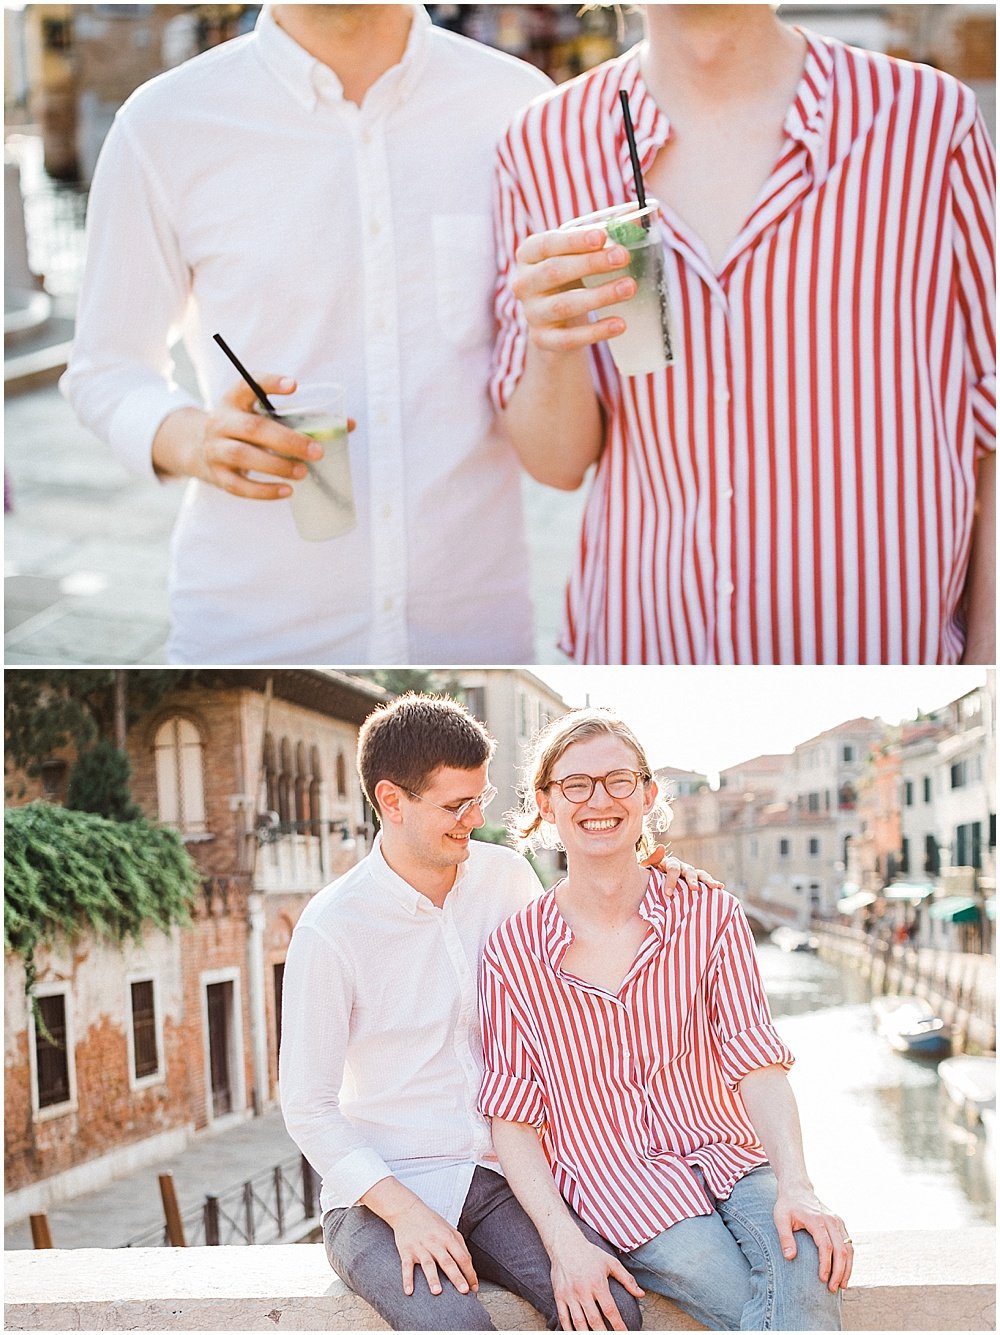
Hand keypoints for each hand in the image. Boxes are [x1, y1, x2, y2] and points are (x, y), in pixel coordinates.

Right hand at [153, 373, 352, 498]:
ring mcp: (215, 449)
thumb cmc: (245, 429)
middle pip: (253, 428)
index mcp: (234, 400)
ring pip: (243, 457)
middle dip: (287, 440)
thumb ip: (299, 417)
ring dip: (276, 466)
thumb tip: (349, 425)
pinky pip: (239, 486)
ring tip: (303, 472)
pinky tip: (287, 491)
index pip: (248, 385)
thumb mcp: (261, 414)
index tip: (295, 385)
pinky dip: (264, 491)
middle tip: (317, 451)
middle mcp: (220, 422)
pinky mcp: (217, 475)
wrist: (200, 449)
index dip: (270, 383)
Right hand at [387, 1195, 478, 1298]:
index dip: (470, 1273)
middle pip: (448, 1262)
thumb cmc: (431, 1222)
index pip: (462, 1257)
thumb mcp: (449, 1229)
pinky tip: (409, 1291)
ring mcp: (420, 1247)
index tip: (474, 1287)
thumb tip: (469, 1266)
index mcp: (448, 1237)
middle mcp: (435, 1242)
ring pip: (428, 1264)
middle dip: (457, 1277)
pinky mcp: (406, 1250)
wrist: (407, 1210)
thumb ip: (459, 1245)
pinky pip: (407, 1266)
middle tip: (464, 1290)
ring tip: (437, 1292)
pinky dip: (407, 1279)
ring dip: (433, 1278)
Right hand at [513, 227, 635, 353]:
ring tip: (629, 288)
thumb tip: (643, 216)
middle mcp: (524, 284)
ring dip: (599, 296)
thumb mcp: (578, 256)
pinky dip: (596, 332)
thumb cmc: (571, 279)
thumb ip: (602, 238)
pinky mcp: (543, 340)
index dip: (574, 241)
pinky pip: (570, 338)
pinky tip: (619, 324)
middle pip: (554, 271)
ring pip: (564, 305)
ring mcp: (532, 314)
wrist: (555, 324)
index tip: (602, 237)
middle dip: (590, 264)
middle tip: (623, 257)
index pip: (547, 244)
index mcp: (529, 255)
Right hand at [549, 1232, 644, 1330]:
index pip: (610, 1310)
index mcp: (597, 1283)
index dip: (618, 1325)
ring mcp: (569, 1294)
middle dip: (603, 1334)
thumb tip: (641, 1294)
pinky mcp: (559, 1296)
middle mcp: (583, 1290)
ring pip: (578, 1322)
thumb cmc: (590, 1253)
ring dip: (587, 1334)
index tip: (624, 1334)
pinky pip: (563, 1317)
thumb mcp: (611, 1262)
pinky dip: (569, 1330)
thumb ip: (627, 1279)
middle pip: (594, 1320)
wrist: (564, 1243)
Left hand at [642, 846, 724, 892]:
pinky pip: (705, 881)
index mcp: (669, 863)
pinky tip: (720, 887)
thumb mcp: (647, 868)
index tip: (668, 893)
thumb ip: (651, 859)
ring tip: (715, 886)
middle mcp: (682, 867)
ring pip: (700, 874)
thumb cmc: (650, 876)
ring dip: (707, 880)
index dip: (671, 880)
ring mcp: (690, 873)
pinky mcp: (696, 881)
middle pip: (689, 871)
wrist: (654, 881)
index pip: (673, 869)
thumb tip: (660, 847)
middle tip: (694, 889)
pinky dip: (712, 882)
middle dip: (692, 880)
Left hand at [774, 1186, 852, 1292]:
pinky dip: (849, 1260)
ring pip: (849, 1248)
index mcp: (816, 1219)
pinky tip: (844, 1273)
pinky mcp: (840, 1224)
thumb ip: (785, 1237)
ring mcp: (838, 1221)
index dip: (826, 1264)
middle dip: (839, 1272)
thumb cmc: (787, 1205)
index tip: (822, 1279)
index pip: (826, 1245)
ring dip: (847, 1268)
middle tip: (833, 1289)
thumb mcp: (780, 1218)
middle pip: (841, 1250)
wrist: (798, 1188)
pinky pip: (849, 1244)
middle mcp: (831, 1220)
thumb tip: (789, 1257)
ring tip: (841, 1286)